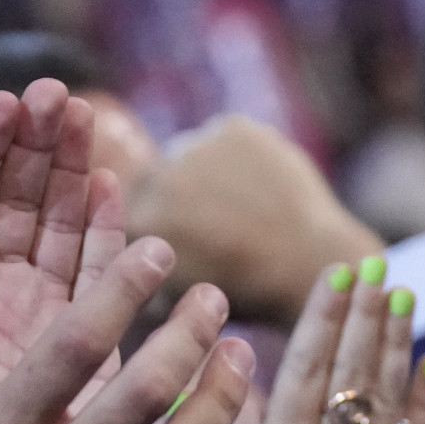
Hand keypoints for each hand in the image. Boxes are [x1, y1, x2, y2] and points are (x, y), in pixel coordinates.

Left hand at [0, 81, 124, 418]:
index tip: (2, 101)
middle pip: (18, 203)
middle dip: (36, 146)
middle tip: (54, 93)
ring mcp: (44, 314)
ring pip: (62, 229)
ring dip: (74, 173)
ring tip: (84, 117)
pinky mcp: (89, 343)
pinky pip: (98, 278)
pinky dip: (108, 235)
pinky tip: (115, 189)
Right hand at [127, 117, 385, 328]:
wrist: (309, 261)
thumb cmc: (242, 289)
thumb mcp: (173, 295)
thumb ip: (137, 270)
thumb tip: (114, 253)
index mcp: (137, 221)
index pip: (122, 205)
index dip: (151, 217)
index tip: (175, 228)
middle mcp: (157, 180)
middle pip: (152, 176)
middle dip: (174, 192)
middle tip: (209, 215)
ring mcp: (196, 148)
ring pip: (187, 154)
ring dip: (203, 171)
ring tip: (237, 203)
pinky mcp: (232, 128)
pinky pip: (222, 137)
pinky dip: (236, 155)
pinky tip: (257, 185)